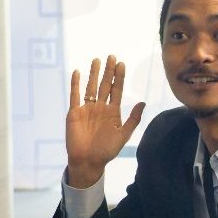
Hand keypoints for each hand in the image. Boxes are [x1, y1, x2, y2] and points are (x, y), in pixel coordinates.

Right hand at [66, 54, 144, 187]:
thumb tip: (143, 103)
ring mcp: (87, 108)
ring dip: (93, 74)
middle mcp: (100, 107)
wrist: (88, 161)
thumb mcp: (123, 134)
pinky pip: (75, 95)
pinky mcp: (74, 112)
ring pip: (91, 87)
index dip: (119, 77)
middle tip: (111, 56)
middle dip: (108, 71)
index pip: (117, 90)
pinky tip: (77, 73)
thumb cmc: (106, 150)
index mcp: (112, 111)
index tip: (122, 64)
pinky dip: (76, 84)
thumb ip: (133, 119)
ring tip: (97, 60)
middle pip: (105, 85)